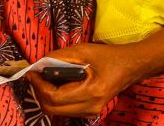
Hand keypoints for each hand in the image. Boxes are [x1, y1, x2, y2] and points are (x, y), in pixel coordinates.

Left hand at [26, 43, 145, 118]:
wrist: (131, 66)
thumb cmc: (110, 56)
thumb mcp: (84, 50)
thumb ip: (60, 57)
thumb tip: (39, 64)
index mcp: (92, 91)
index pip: (55, 97)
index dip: (39, 86)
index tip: (32, 72)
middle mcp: (90, 107)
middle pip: (52, 109)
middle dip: (39, 92)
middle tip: (35, 76)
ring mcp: (90, 112)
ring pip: (56, 112)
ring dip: (46, 96)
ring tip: (44, 79)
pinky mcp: (89, 112)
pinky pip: (64, 110)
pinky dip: (55, 99)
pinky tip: (56, 86)